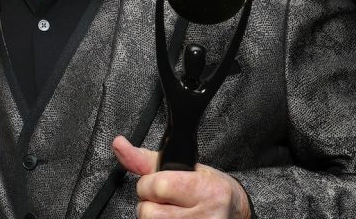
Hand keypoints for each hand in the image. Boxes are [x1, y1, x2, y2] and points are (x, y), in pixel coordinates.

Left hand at [112, 136, 249, 218]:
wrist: (235, 213)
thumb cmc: (210, 190)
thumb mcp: (186, 168)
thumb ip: (147, 160)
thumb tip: (119, 144)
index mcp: (206, 190)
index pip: (158, 187)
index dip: (149, 184)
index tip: (158, 183)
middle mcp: (205, 217)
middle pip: (148, 213)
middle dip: (149, 203)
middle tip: (165, 200)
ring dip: (153, 216)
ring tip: (170, 211)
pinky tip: (171, 218)